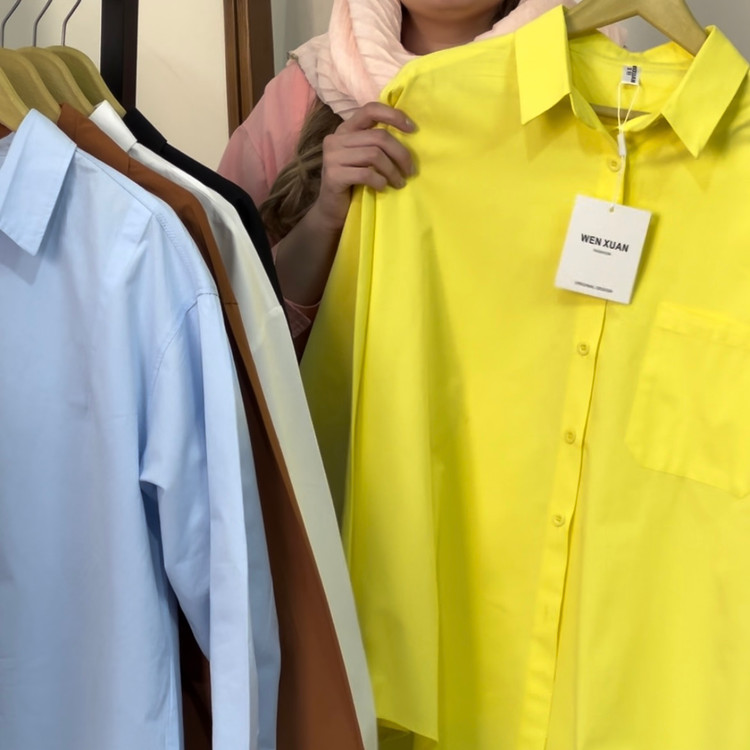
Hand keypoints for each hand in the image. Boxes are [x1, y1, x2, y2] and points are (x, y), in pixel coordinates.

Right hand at [312, 102, 415, 232]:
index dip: (394, 116)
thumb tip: (409, 133)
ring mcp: (332, 156)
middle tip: (410, 171)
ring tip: (399, 183)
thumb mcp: (364, 158)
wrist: (332, 210)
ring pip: (374, 155)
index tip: (413, 129)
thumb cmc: (353, 183)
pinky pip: (366, 174)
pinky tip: (383, 188)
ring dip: (392, 171)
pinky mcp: (333, 175)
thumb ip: (376, 143)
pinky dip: (380, 182)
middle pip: (379, 137)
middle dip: (400, 154)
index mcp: (345, 129)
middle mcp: (336, 138)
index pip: (370, 110)